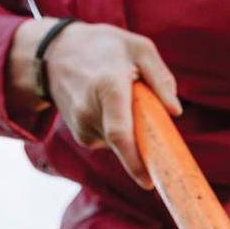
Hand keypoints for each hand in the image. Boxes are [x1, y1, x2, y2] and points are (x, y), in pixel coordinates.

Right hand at [7, 18, 180, 188]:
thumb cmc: (103, 46)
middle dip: (144, 145)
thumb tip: (175, 111)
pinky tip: (109, 107)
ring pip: (119, 142)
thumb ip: (160, 77)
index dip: (134, 162)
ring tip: (121, 99)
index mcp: (108, 87)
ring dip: (131, 130)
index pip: (120, 134)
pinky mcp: (80, 134)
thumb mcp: (137, 47)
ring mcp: (81, 125)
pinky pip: (110, 140)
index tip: (148, 182)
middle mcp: (90, 110)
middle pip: (124, 143)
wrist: (53, 52)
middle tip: (155, 135)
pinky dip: (119, 130)